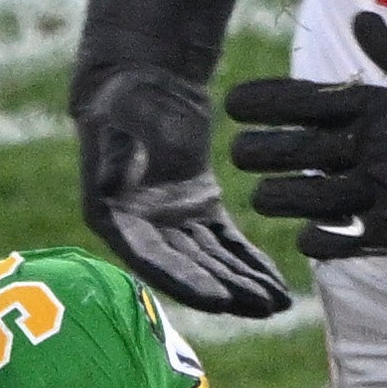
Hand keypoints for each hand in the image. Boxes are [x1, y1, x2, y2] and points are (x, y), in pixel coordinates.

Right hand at [77, 71, 291, 319]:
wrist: (143, 79)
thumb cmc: (120, 100)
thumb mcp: (113, 124)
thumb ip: (113, 157)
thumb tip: (107, 185)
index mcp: (116, 222)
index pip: (156, 262)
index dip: (189, 283)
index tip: (221, 300)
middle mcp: (144, 233)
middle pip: (191, 269)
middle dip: (229, 291)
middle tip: (264, 308)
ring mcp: (174, 224)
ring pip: (214, 261)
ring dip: (245, 283)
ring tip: (279, 304)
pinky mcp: (200, 209)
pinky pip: (228, 240)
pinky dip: (251, 260)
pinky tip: (275, 282)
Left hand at [230, 14, 386, 262]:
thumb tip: (362, 19)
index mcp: (378, 108)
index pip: (302, 102)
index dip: (261, 103)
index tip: (234, 105)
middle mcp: (372, 150)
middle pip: (292, 152)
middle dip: (256, 152)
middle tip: (238, 153)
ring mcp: (380, 195)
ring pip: (305, 199)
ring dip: (277, 197)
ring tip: (262, 194)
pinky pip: (338, 242)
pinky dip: (317, 240)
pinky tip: (306, 234)